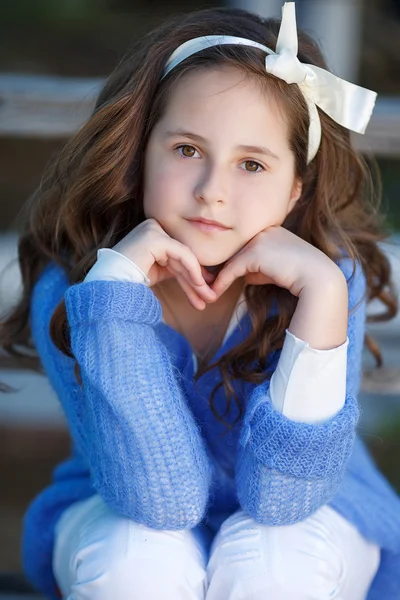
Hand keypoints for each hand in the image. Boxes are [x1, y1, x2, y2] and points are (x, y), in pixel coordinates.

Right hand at [111, 218, 216, 309]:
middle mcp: (154, 226)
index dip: (194, 274)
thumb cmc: (132, 279)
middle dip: (197, 280)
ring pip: (185, 257)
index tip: (205, 292)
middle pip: (182, 257)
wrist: (111, 283)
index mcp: (154, 231)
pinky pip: (182, 254)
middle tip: (209, 297)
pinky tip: (200, 285)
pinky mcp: (156, 237)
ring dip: (197, 280)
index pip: (179, 254)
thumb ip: (178, 268)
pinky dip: (193, 270)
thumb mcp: (161, 271)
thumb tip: (203, 278)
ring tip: (207, 298)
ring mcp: (154, 229)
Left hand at [209, 225, 343, 300]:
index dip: (235, 261)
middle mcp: (264, 230)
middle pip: (237, 250)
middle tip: (208, 282)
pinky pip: (232, 269)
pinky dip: (222, 282)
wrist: (317, 278)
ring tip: (208, 289)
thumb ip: (260, 269)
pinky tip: (214, 293)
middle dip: (224, 267)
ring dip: (219, 276)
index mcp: (272, 230)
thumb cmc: (300, 277)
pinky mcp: (254, 252)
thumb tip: (244, 276)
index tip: (221, 276)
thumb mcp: (277, 270)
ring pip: (232, 259)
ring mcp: (259, 239)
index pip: (247, 245)